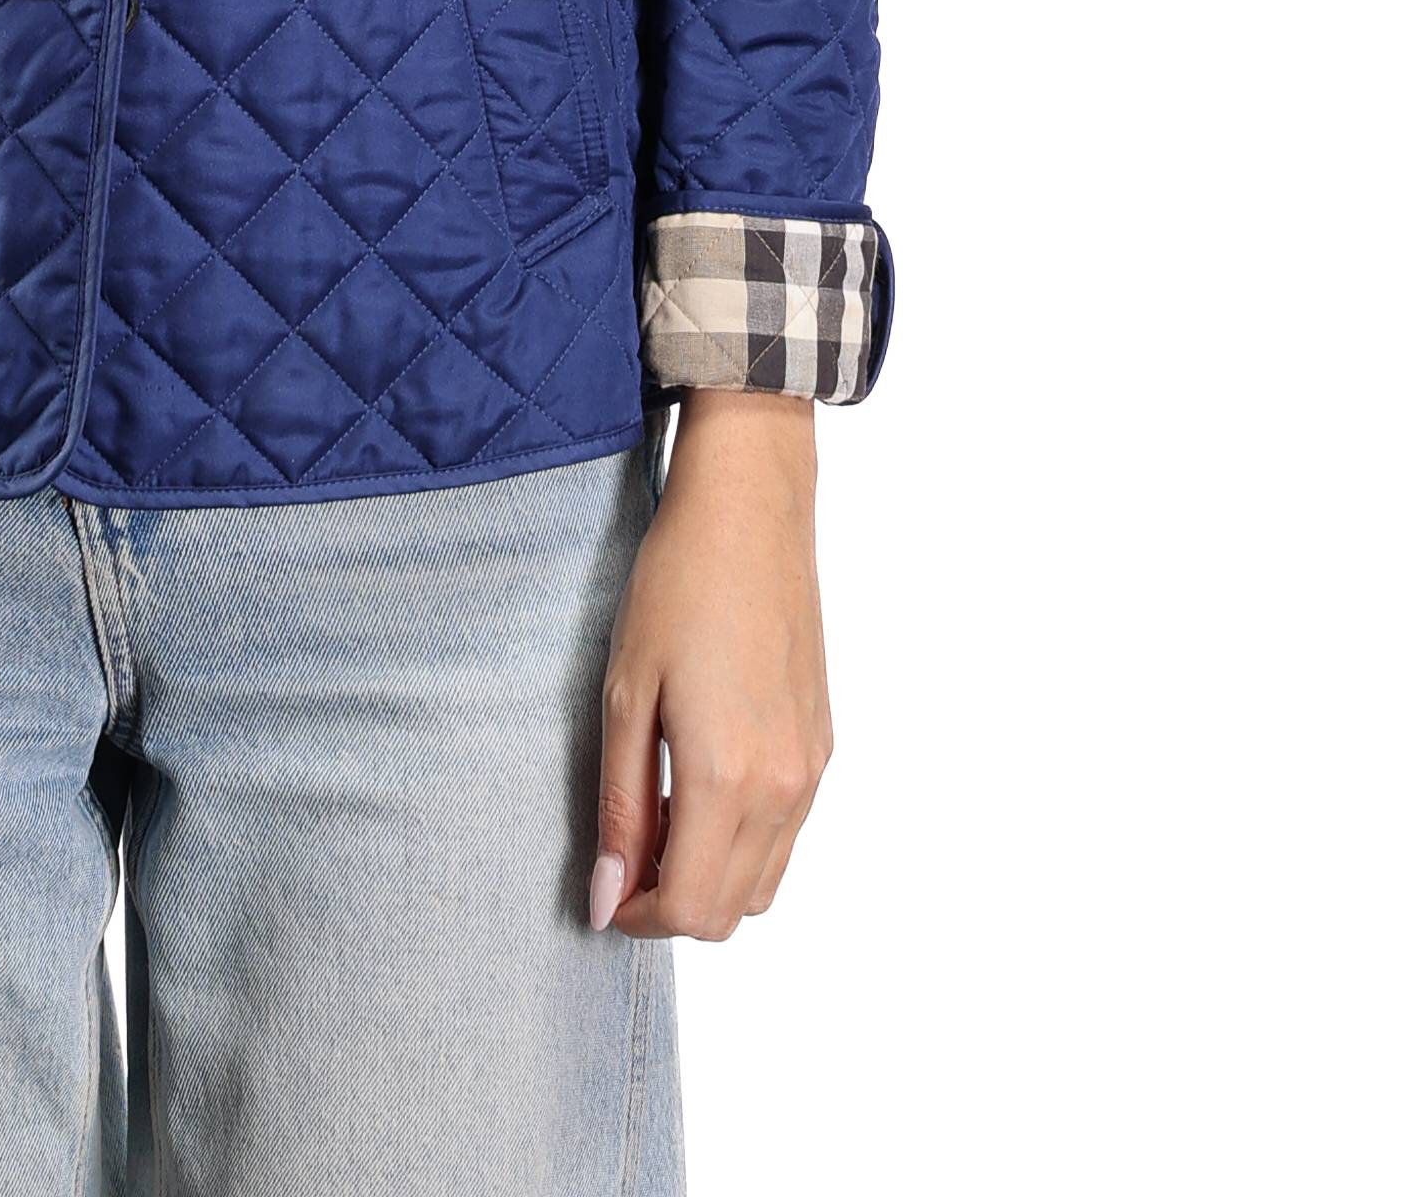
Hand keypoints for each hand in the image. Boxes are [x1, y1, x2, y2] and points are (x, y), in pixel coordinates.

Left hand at [590, 390, 833, 941]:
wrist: (750, 510)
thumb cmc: (677, 586)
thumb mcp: (625, 694)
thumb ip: (619, 806)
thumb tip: (607, 896)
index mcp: (727, 777)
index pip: (688, 907)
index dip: (636, 916)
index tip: (601, 888)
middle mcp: (783, 787)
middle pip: (730, 911)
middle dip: (670, 905)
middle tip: (621, 853)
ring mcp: (811, 769)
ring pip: (764, 881)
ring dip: (708, 876)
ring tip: (656, 810)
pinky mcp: (823, 745)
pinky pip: (786, 835)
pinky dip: (742, 842)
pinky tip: (698, 782)